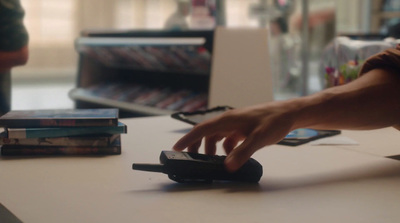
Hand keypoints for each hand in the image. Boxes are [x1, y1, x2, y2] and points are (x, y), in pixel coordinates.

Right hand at [173, 101, 299, 171]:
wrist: (289, 113)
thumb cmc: (274, 120)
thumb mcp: (258, 138)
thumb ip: (243, 152)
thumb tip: (228, 166)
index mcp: (228, 119)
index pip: (201, 129)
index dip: (187, 138)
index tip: (177, 148)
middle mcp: (229, 120)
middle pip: (206, 132)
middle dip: (197, 145)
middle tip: (191, 157)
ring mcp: (235, 124)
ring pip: (216, 136)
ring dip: (211, 148)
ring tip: (211, 160)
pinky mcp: (242, 128)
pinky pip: (228, 139)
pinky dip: (225, 148)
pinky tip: (231, 156)